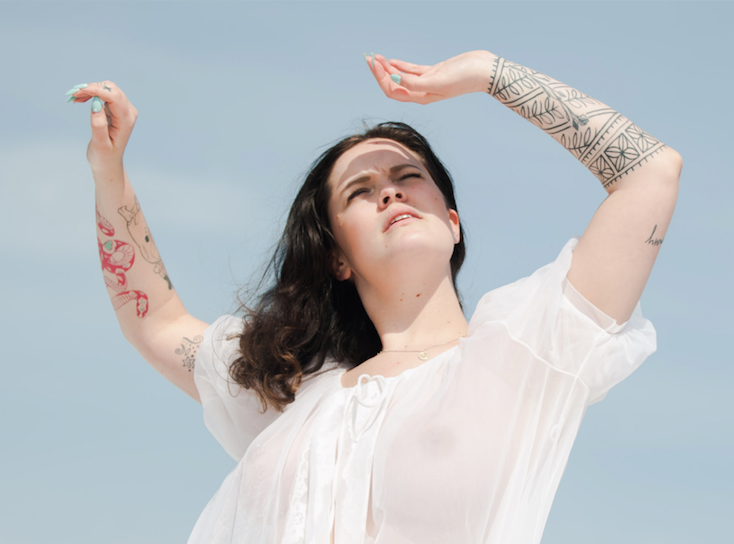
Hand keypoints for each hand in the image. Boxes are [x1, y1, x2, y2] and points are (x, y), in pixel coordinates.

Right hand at [67, 81, 137, 174]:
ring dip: (90, 90)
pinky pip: (105, 94)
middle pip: (111, 89)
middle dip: (91, 88)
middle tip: (72, 95)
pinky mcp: (117, 109)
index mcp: (126, 121)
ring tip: (74, 98)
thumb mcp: (100, 144)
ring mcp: (124, 110)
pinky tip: (80, 99)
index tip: (78, 91)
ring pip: (107, 89)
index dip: (96, 90)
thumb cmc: (104, 157)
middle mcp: (128, 112)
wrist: (108, 163)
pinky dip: (92, 93)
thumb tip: (96, 105)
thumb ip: (99, 125)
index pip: (114, 96)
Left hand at [366, 50, 492, 104]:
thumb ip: (415, 83)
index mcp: (420, 97)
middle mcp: (421, 92)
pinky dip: (400, 65)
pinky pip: (411, 71)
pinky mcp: (433, 72)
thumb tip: (394, 78)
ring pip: (401, 76)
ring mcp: (426, 82)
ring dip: (387, 68)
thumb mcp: (436, 81)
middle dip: (380, 73)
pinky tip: (391, 60)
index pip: (392, 91)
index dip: (380, 78)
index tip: (374, 64)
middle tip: (370, 58)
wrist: (483, 71)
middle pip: (394, 84)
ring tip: (377, 57)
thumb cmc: (463, 78)